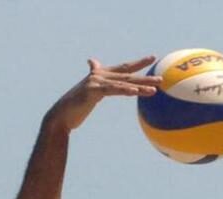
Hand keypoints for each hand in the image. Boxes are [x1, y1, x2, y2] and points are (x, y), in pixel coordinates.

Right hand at [45, 57, 162, 133]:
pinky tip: (136, 92)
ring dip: (140, 86)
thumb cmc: (76, 107)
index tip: (152, 59)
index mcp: (101, 75)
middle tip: (161, 78)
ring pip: (123, 83)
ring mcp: (95, 82)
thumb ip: (98, 87)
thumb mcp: (89, 95)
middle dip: (145, 76)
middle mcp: (99, 75)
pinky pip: (113, 91)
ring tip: (155, 89)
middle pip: (127, 75)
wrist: (61, 115)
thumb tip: (94, 75)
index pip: (123, 68)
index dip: (138, 63)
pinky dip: (125, 91)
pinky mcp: (92, 91)